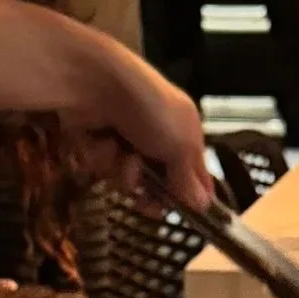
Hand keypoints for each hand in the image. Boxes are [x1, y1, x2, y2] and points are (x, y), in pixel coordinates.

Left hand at [72, 48, 210, 211]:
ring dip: (123, 170)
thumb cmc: (149, 110)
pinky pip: (101, 164)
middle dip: (148, 191)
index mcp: (184, 133)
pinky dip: (101, 156)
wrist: (97, 83)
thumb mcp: (180, 144)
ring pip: (126, 177)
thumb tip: (203, 206)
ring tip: (121, 154)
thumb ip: (189, 178)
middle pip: (157, 183)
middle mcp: (157, 136)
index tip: (182, 214)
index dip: (188, 196)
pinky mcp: (95, 139)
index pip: (194, 174)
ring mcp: (125, 138)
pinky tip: (100, 140)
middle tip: (142, 202)